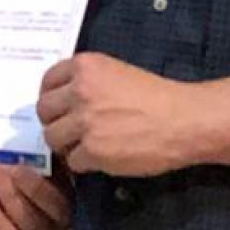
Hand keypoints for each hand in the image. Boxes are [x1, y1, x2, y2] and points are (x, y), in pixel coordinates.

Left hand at [36, 52, 199, 175]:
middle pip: (44, 111)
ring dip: (67, 145)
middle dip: (55, 122)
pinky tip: (103, 158)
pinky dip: (85, 163)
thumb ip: (88, 81)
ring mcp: (85, 121)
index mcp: (86, 66)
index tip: (60, 108)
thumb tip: (63, 99)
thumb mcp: (117, 73)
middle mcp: (80, 90)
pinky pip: (72, 161)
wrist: (186, 120)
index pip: (48, 81)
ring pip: (52, 138)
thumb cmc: (157, 97)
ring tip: (87, 145)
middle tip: (71, 131)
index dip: (52, 97)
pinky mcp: (93, 150)